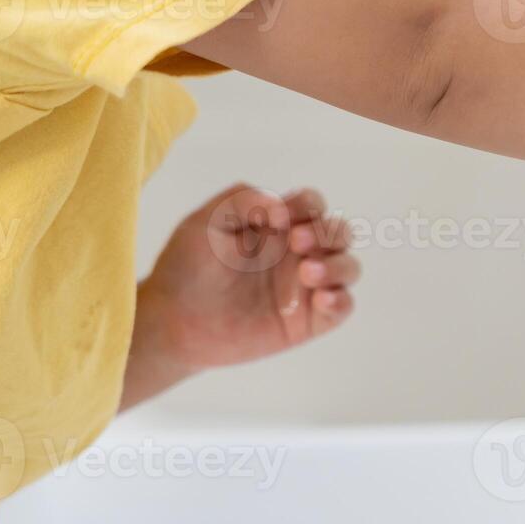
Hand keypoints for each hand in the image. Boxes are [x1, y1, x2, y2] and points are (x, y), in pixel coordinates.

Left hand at [137, 184, 359, 374]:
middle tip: (296, 243)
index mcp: (278, 225)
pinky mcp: (309, 321)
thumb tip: (282, 209)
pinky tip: (321, 300)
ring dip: (338, 265)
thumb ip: (242, 200)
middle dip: (327, 233)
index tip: (280, 219)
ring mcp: (306, 287)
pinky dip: (341, 300)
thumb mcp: (206, 222)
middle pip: (340, 232)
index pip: (312, 204)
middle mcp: (298, 252)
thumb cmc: (188, 268)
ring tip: (307, 274)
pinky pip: (343, 306)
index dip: (307, 205)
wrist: (176, 322)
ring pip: (348, 267)